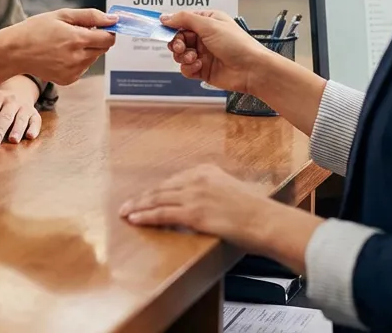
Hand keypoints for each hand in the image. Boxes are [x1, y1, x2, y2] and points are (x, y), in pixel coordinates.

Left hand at [0, 77, 41, 144]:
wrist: (18, 90)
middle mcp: (10, 101)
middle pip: (5, 115)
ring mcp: (24, 107)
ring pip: (21, 118)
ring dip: (17, 129)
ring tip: (13, 140)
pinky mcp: (34, 114)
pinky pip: (36, 120)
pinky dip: (34, 128)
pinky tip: (30, 136)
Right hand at [3, 8, 117, 86]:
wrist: (15, 51)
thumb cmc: (36, 29)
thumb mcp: (62, 15)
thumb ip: (91, 16)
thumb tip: (113, 19)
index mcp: (77, 39)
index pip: (109, 38)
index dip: (108, 30)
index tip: (103, 26)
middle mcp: (77, 58)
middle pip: (103, 48)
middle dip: (96, 39)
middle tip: (77, 32)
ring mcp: (73, 71)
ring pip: (93, 58)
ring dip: (87, 50)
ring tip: (66, 43)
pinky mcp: (68, 80)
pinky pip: (82, 68)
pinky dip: (78, 61)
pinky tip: (61, 55)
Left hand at [119, 164, 296, 254]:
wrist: (267, 220)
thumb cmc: (257, 212)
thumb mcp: (233, 192)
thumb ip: (215, 194)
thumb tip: (207, 205)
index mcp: (207, 171)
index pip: (174, 181)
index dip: (157, 190)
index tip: (146, 196)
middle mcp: (198, 179)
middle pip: (162, 188)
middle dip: (142, 197)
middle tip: (126, 204)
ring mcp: (194, 195)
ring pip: (157, 200)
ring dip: (137, 206)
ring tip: (124, 212)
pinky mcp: (193, 213)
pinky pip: (162, 214)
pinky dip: (145, 216)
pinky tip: (134, 219)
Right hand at [159, 10, 272, 94]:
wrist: (252, 69)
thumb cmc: (237, 44)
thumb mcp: (209, 25)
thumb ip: (185, 19)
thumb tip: (165, 17)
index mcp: (208, 21)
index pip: (183, 21)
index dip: (172, 26)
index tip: (163, 30)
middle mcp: (205, 37)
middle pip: (178, 38)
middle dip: (176, 43)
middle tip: (180, 47)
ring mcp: (204, 54)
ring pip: (180, 54)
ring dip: (183, 56)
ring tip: (193, 57)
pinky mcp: (203, 70)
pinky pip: (186, 68)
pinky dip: (189, 67)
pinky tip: (199, 66)